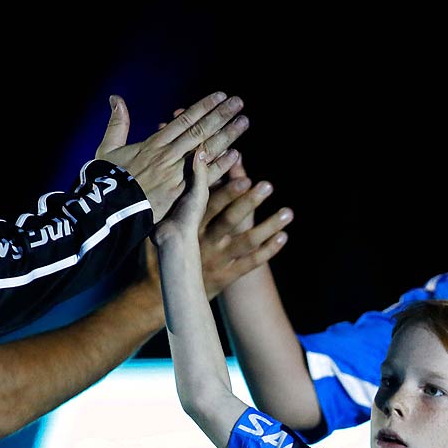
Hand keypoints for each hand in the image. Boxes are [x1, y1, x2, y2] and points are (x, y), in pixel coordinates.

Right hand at [94, 93, 247, 221]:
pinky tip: (236, 154)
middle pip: (199, 130)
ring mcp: (175, 173)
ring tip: (244, 121)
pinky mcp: (180, 191)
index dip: (203, 106)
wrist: (110, 210)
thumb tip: (115, 98)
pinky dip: (220, 165)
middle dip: (220, 115)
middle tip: (239, 102)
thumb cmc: (107, 181)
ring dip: (226, 135)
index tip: (220, 96)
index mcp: (153, 143)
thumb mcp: (108, 149)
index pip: (184, 120)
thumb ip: (117, 124)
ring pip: (205, 149)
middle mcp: (167, 155)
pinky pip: (204, 176)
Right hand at [141, 156, 293, 297]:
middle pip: (229, 219)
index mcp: (189, 224)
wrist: (158, 292)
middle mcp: (203, 240)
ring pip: (246, 241)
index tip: (243, 173)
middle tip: (267, 185)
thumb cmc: (163, 246)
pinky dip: (268, 250)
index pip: (209, 203)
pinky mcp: (226, 276)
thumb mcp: (168, 219)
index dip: (226, 189)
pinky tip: (283, 237)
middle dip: (248, 202)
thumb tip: (201, 155)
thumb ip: (188, 189)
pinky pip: (250, 263)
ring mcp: (216, 259)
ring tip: (288, 212)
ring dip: (268, 226)